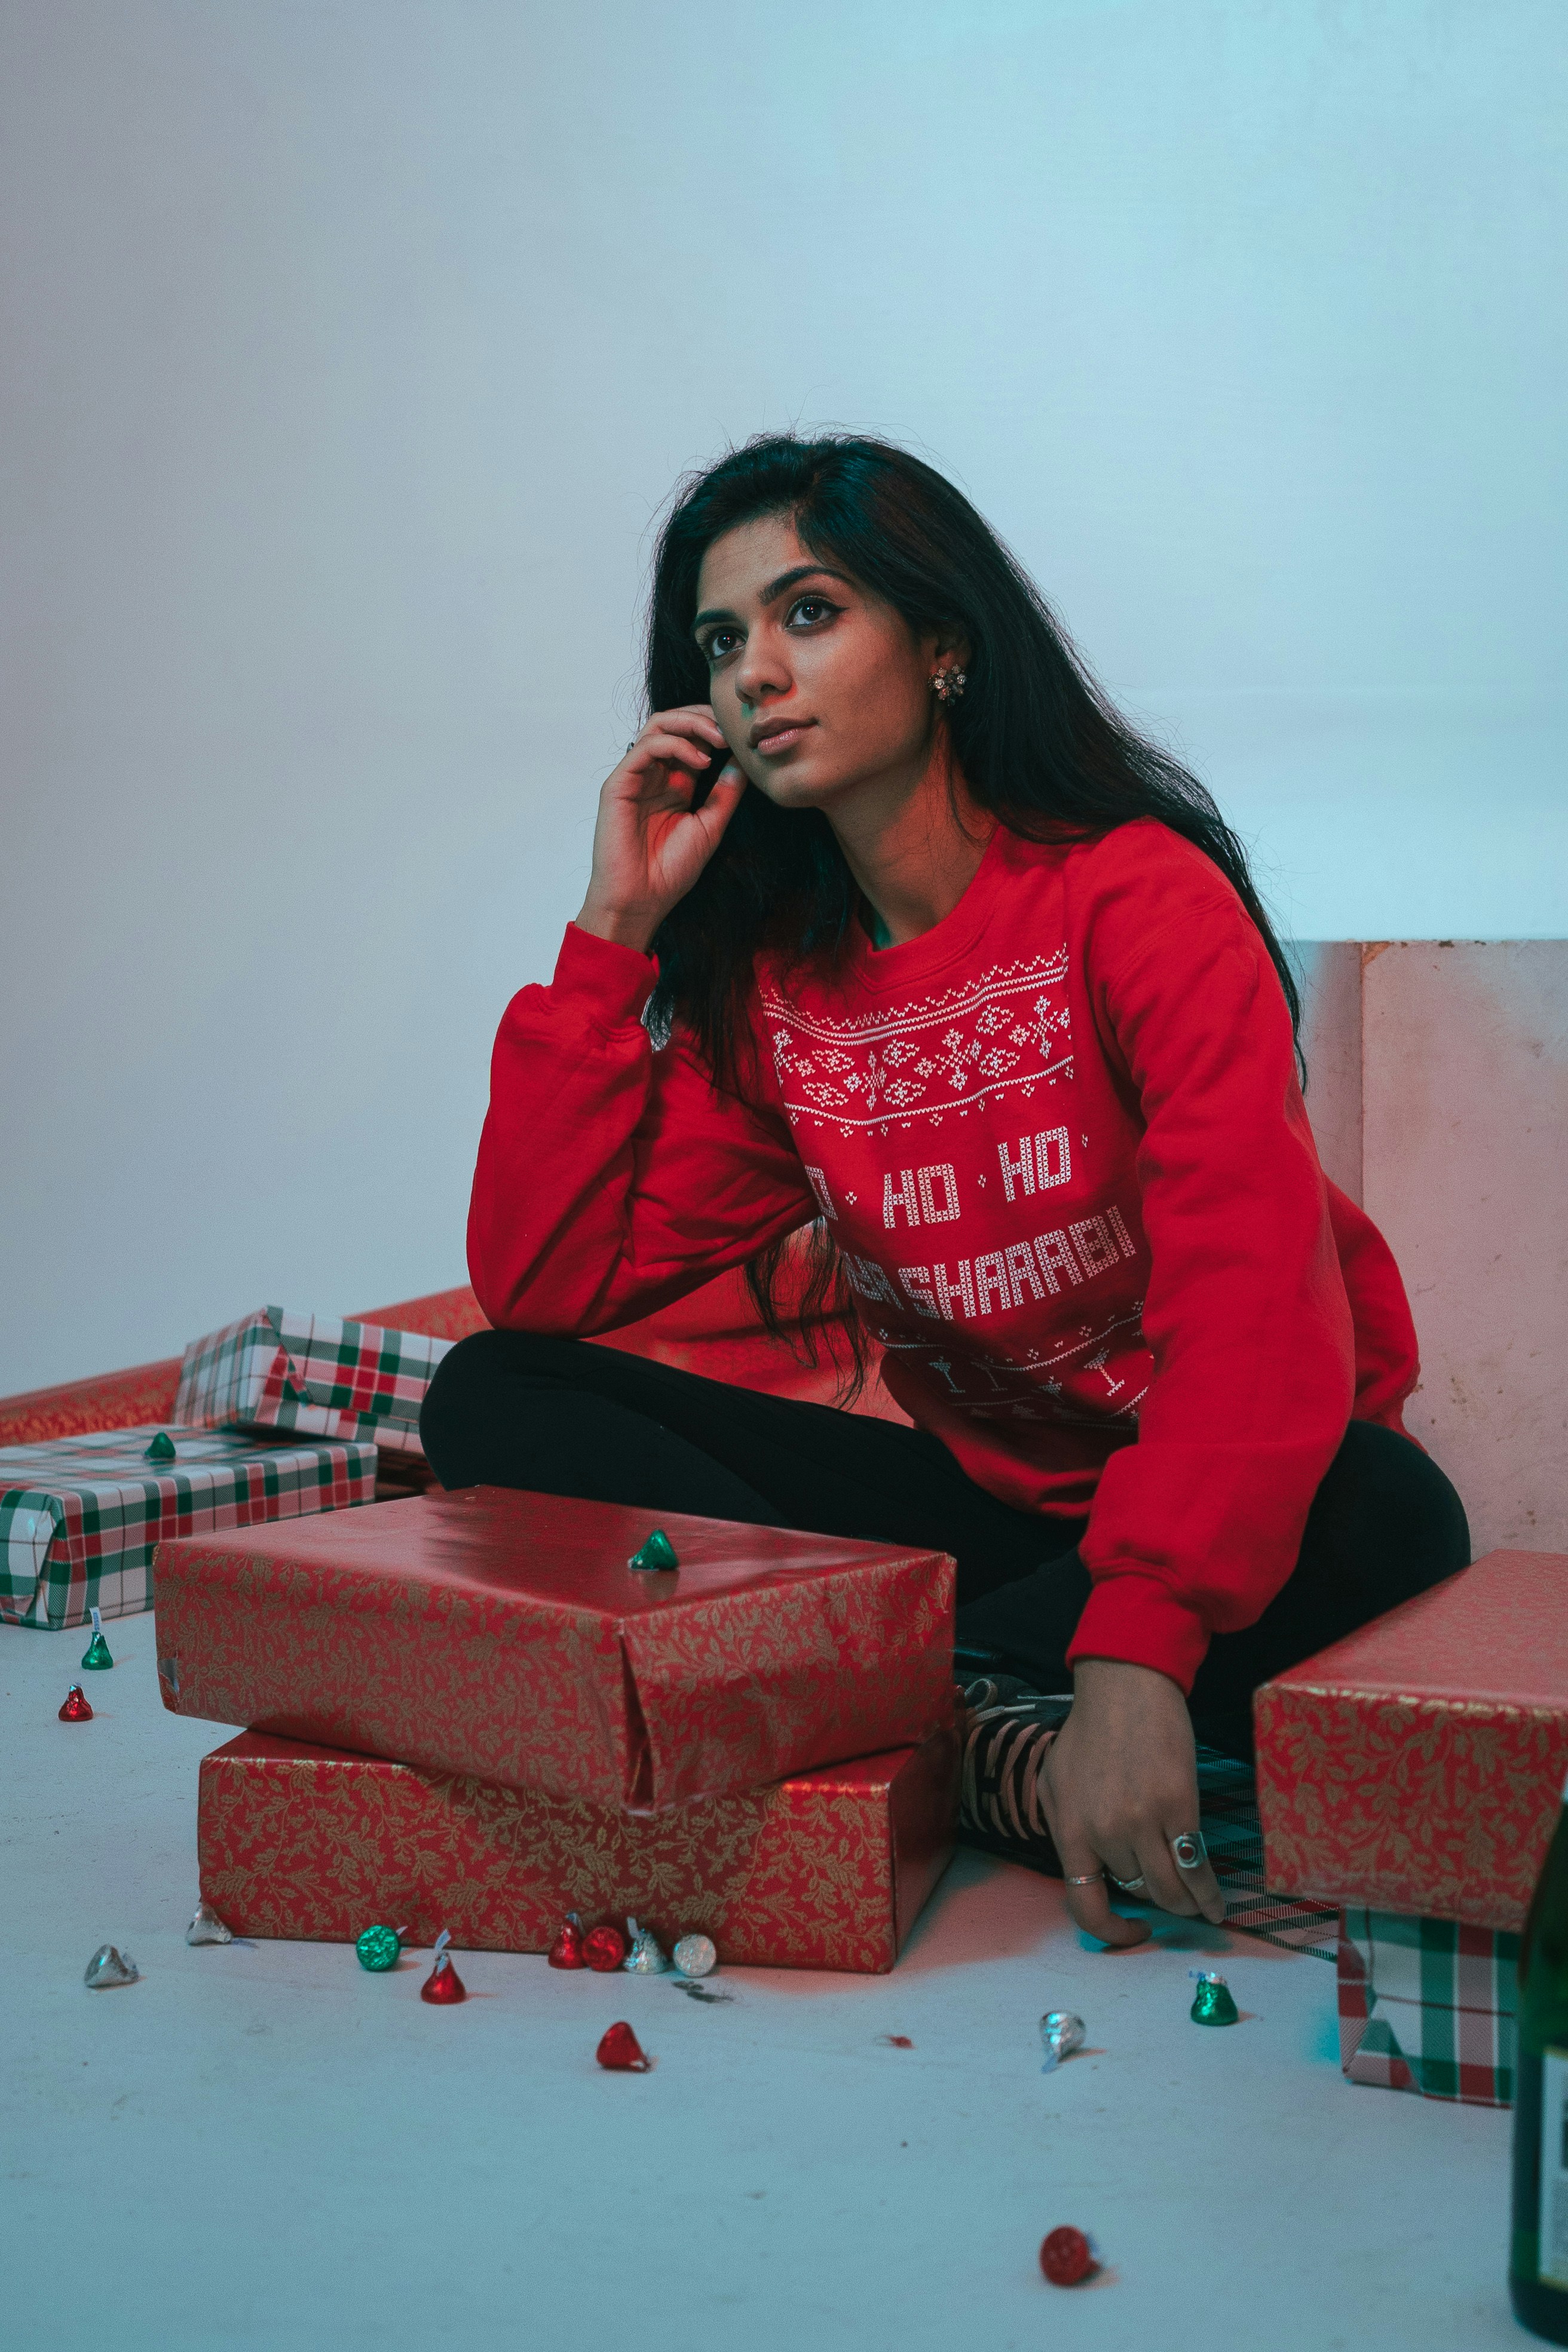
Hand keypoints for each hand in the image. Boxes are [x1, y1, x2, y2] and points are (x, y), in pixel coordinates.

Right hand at [575, 705, 745, 953]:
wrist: (642, 900)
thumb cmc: (670, 871)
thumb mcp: (710, 826)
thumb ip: (725, 793)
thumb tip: (743, 760)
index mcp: (674, 784)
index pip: (692, 738)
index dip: (715, 729)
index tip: (742, 736)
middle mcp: (653, 775)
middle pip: (674, 723)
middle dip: (704, 718)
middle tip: (730, 731)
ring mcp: (634, 777)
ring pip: (658, 726)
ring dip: (691, 724)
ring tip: (717, 740)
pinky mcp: (618, 784)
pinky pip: (645, 747)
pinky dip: (675, 745)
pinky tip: (700, 761)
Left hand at [1037, 1658, 1226, 1950]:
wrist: (1125, 1687)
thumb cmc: (1089, 1730)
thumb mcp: (1054, 1781)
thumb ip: (1063, 1827)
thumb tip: (1086, 1869)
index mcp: (1069, 1830)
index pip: (1085, 1906)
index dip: (1112, 1932)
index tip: (1133, 1930)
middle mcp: (1104, 1833)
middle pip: (1137, 1893)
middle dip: (1151, 1894)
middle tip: (1164, 1887)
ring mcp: (1143, 1822)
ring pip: (1169, 1889)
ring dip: (1183, 1901)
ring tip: (1192, 1902)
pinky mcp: (1180, 1808)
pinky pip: (1197, 1869)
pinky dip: (1209, 1894)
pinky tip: (1216, 1906)